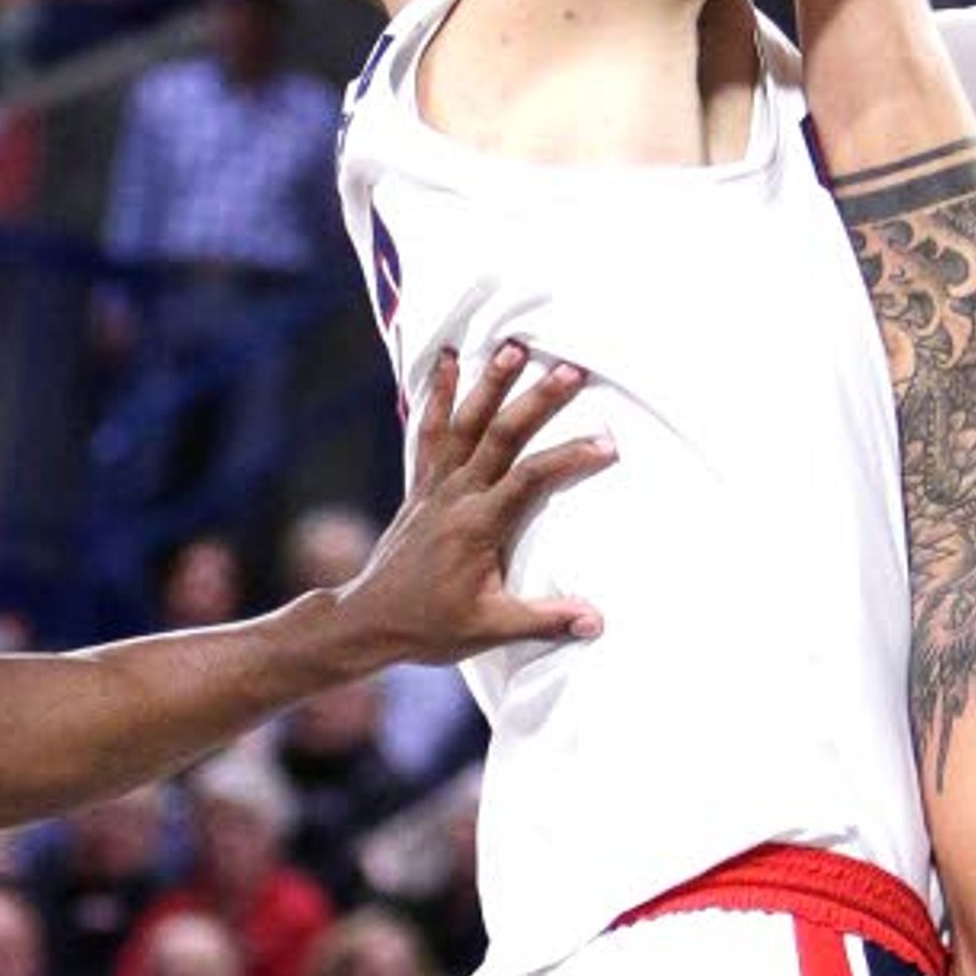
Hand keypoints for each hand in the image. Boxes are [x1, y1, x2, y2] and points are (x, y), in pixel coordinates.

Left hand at [338, 343, 612, 664]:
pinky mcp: (421, 486)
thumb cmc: (430, 627)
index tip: (607, 443)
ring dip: (490, 383)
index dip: (569, 457)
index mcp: (478, 525)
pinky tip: (448, 361)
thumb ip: (544, 619)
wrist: (368, 621)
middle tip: (571, 369)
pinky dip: (439, 395)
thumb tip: (597, 621)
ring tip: (514, 346)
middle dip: (537, 401)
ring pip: (465, 423)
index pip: (530, 479)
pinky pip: (430, 432)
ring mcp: (435, 486)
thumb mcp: (489, 629)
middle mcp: (456, 495)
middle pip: (501, 435)